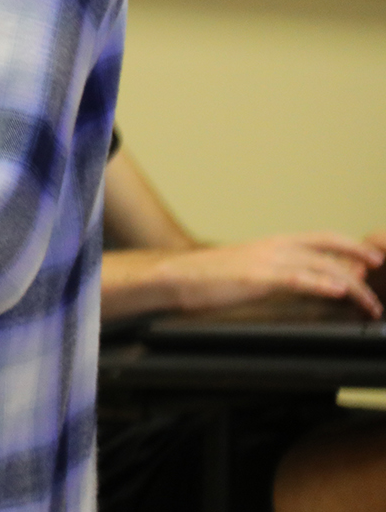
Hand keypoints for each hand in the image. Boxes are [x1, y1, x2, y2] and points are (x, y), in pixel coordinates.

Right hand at [159, 233, 383, 316]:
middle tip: (381, 269)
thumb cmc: (208, 278)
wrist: (175, 277)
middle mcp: (274, 246)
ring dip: (351, 285)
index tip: (371, 257)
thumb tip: (301, 280)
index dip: (350, 245)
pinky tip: (337, 291)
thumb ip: (276, 272)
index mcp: (272, 243)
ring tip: (369, 302)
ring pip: (320, 266)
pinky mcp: (257, 277)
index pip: (321, 237)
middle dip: (359, 257)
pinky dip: (321, 283)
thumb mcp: (248, 271)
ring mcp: (266, 260)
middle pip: (328, 247)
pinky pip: (296, 279)